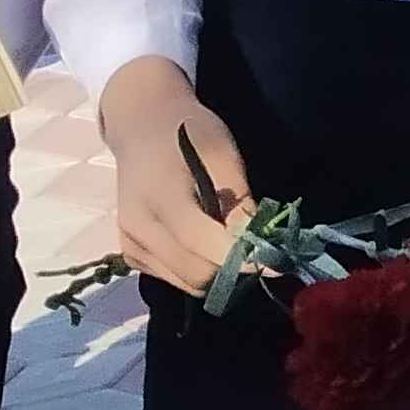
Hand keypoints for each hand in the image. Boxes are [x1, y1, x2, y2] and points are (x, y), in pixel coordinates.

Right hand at [98, 58, 249, 297]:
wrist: (142, 127)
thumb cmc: (189, 134)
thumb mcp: (223, 157)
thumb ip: (239, 203)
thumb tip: (259, 244)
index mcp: (160, 197)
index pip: (202, 243)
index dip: (242, 258)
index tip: (279, 263)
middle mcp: (138, 227)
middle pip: (195, 273)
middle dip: (233, 269)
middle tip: (261, 252)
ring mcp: (130, 243)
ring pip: (186, 282)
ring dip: (218, 273)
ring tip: (234, 243)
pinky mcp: (130, 253)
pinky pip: (173, 277)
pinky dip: (197, 268)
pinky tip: (206, 241)